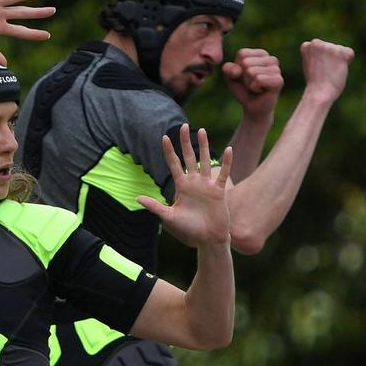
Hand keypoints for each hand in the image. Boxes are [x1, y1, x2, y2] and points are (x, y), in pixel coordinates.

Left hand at [141, 125, 233, 248]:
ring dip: (204, 146)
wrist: (208, 239)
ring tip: (202, 131)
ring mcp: (207, 185)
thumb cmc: (189, 229)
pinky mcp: (219, 191)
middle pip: (189, 157)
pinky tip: (228, 149)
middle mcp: (194, 182)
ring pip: (205, 161)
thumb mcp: (169, 217)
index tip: (164, 138)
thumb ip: (155, 206)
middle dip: (186, 142)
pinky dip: (226, 162)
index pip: (174, 164)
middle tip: (184, 126)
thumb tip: (137, 198)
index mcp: (181, 186)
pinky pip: (223, 173)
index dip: (169, 151)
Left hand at [222, 46, 282, 120]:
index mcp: (261, 54)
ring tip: (256, 88)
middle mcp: (271, 59)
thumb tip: (237, 71)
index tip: (245, 77)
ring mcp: (277, 69)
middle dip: (244, 77)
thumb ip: (228, 69)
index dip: (238, 68)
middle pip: (246, 62)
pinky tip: (261, 91)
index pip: (242, 54)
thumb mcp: (231, 78)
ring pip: (251, 71)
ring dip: (249, 83)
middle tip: (251, 84)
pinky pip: (259, 79)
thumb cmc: (243, 90)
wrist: (253, 108)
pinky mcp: (279, 81)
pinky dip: (255, 87)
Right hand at [300, 39, 353, 101]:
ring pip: (340, 51)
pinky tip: (338, 69)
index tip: (317, 69)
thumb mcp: (312, 65)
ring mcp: (328, 47)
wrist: (318, 93)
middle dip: (331, 59)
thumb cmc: (316, 84)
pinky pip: (350, 53)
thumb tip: (330, 53)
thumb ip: (318, 55)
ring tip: (329, 72)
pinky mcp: (339, 52)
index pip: (321, 48)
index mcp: (307, 45)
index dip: (322, 60)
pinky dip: (347, 62)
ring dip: (338, 62)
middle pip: (332, 48)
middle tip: (324, 72)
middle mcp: (316, 43)